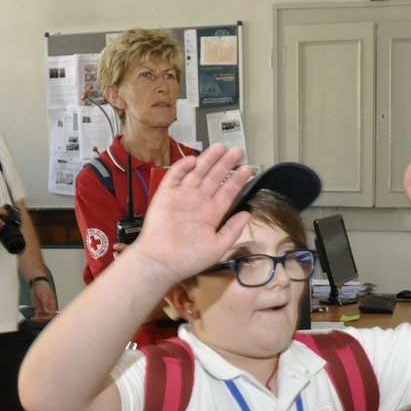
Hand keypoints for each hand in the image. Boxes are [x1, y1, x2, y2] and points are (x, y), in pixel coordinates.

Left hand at [28, 277, 57, 321]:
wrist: (36, 284)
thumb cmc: (43, 287)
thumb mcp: (44, 295)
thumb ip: (46, 304)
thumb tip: (48, 312)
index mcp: (52, 305)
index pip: (52, 315)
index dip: (47, 317)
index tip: (41, 317)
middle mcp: (48, 308)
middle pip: (47, 318)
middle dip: (42, 319)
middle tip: (36, 318)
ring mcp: (43, 308)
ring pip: (42, 317)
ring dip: (38, 319)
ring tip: (33, 318)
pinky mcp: (39, 308)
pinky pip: (38, 315)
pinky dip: (36, 317)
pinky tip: (33, 317)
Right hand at [124, 144, 253, 282]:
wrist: (162, 262)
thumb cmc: (188, 259)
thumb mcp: (218, 246)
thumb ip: (233, 229)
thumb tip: (247, 214)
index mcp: (211, 214)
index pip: (227, 192)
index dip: (237, 180)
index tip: (248, 169)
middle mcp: (198, 203)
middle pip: (214, 177)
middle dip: (225, 164)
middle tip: (237, 151)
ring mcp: (182, 197)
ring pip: (197, 172)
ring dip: (208, 160)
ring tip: (221, 148)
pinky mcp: (165, 195)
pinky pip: (174, 176)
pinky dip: (182, 167)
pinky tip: (193, 160)